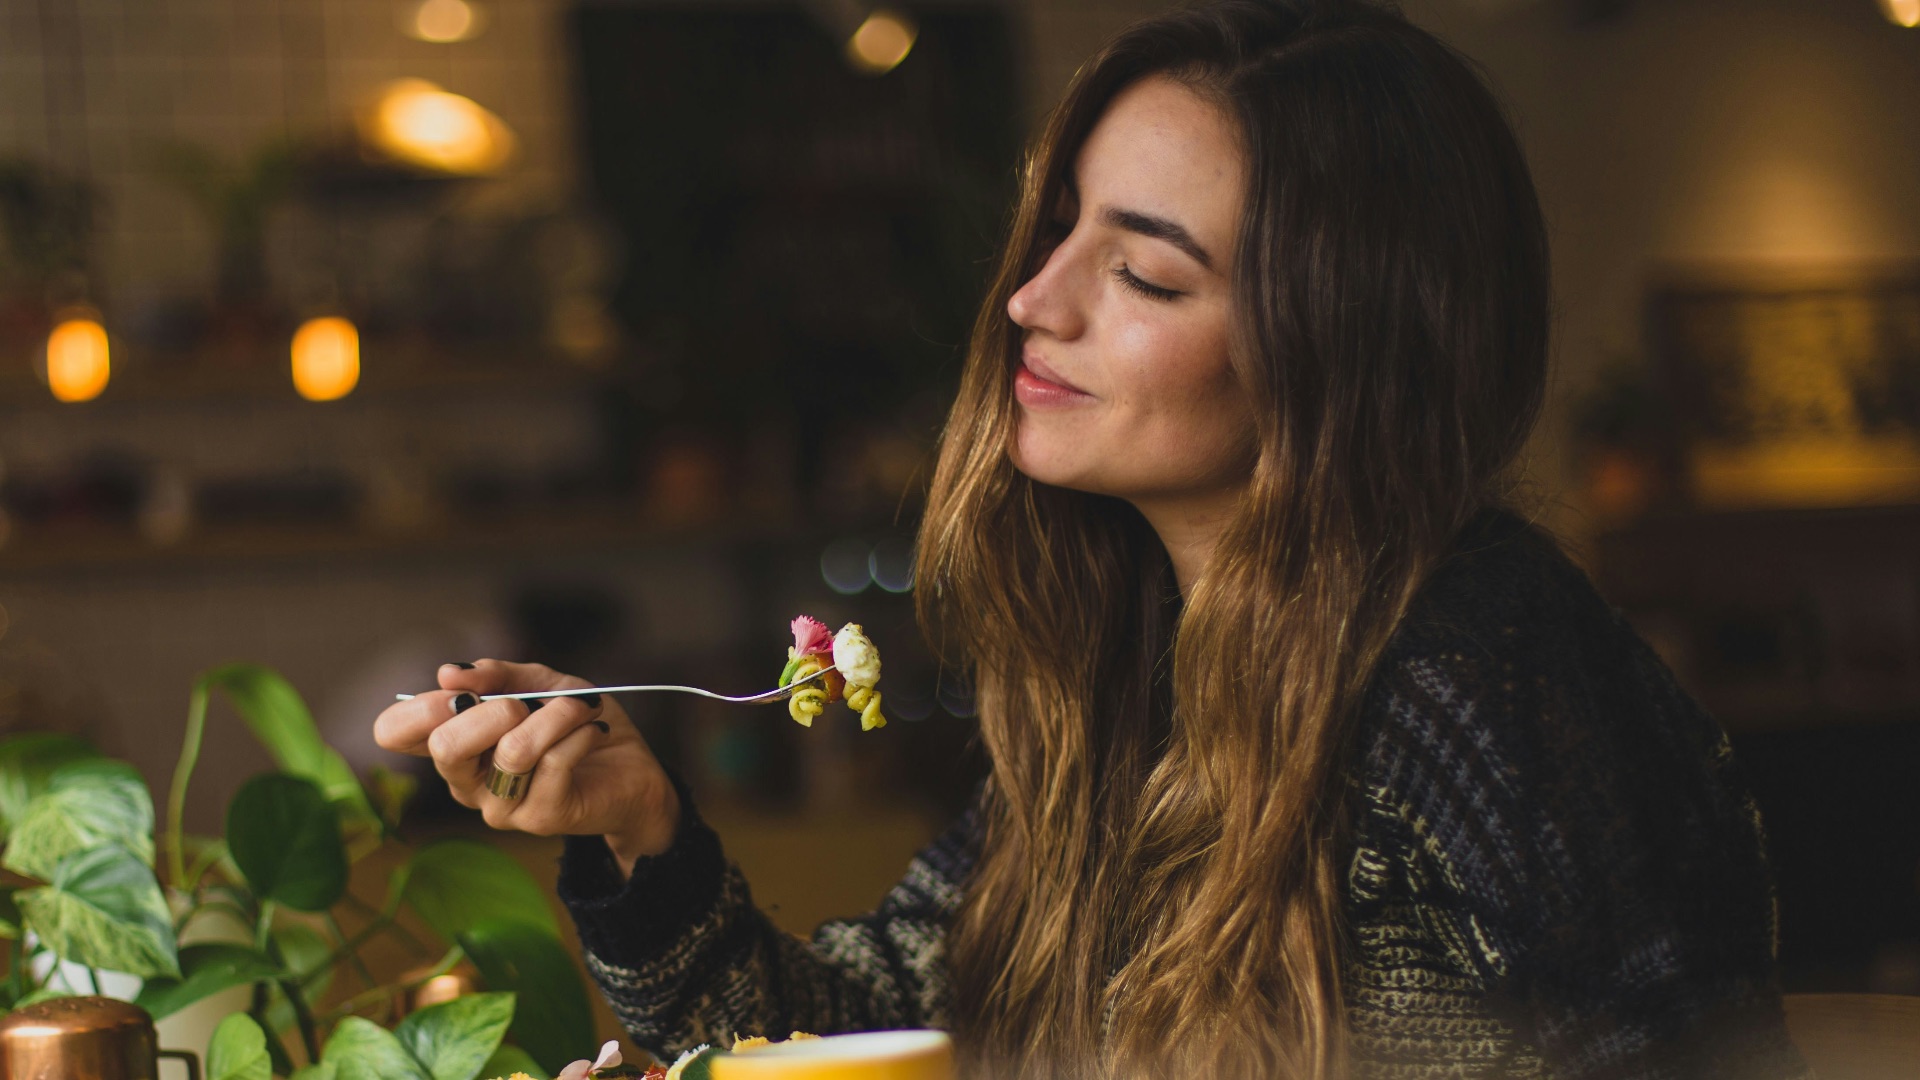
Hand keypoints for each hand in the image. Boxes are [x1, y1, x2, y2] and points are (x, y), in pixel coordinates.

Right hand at [372, 660, 679, 873]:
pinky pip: (555, 762)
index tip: (463, 690)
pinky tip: (593, 730)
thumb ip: (497, 674)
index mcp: (454, 746)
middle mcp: (466, 782)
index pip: (393, 733)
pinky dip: (580, 732)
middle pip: (445, 746)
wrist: (632, 770)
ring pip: (513, 751)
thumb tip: (450, 673)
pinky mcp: (540, 818)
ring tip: (582, 707)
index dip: (419, 706)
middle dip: (492, 709)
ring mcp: (500, 806)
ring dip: (556, 715)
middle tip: (526, 703)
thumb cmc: (576, 724)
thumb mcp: (539, 684)